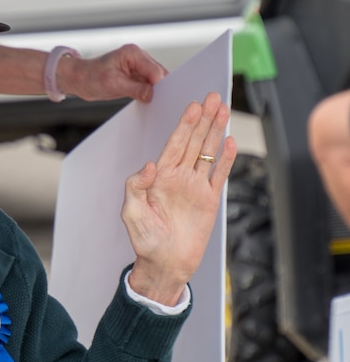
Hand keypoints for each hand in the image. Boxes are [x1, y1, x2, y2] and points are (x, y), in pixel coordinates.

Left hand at [59, 44, 167, 102]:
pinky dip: (150, 94)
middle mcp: (138, 58)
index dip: (160, 85)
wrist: (79, 79)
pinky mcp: (136, 77)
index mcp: (132, 53)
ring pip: (156, 81)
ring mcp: (138, 68)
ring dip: (155, 93)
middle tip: (160, 104)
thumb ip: (134, 89)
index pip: (154, 70)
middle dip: (160, 89)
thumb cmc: (90, 76)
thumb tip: (152, 94)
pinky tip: (147, 102)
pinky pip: (149, 86)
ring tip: (153, 104)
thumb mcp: (112, 84)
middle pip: (159, 75)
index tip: (162, 99)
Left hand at [121, 92, 236, 304]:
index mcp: (159, 176)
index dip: (184, 125)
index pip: (174, 144)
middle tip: (213, 97)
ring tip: (224, 110)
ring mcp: (194, 187)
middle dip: (203, 119)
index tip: (193, 107)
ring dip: (216, 131)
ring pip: (207, 152)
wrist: (164, 264)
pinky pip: (218, 175)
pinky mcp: (208, 200)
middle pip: (193, 141)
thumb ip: (135, 186)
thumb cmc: (144, 239)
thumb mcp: (131, 211)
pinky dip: (225, 158)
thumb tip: (149, 164)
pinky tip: (230, 141)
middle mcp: (178, 177)